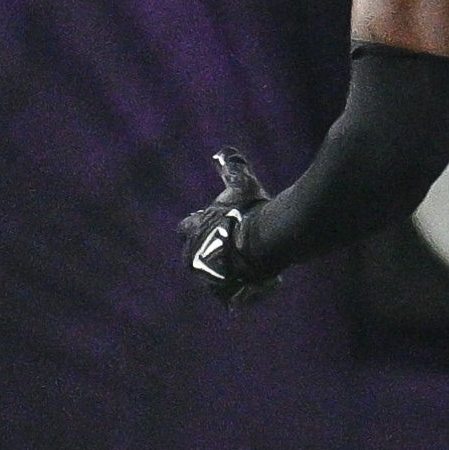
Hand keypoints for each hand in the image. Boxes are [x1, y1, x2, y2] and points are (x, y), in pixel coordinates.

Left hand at [178, 149, 275, 305]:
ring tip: (244, 268)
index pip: (184, 228)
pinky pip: (229, 297)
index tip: (210, 225)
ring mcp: (207, 277)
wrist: (263, 241)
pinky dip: (238, 293)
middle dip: (208, 253)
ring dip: (224, 273)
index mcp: (193, 230)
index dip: (196, 226)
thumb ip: (231, 168)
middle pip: (194, 256)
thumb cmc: (250, 210)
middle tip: (229, 248)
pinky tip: (252, 286)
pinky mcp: (224, 293)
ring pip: (211, 277)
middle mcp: (193, 255)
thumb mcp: (242, 183)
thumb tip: (221, 152)